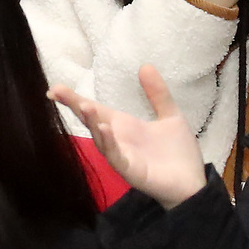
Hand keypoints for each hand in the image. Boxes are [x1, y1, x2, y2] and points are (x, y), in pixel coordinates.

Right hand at [53, 68, 206, 209]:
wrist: (193, 183)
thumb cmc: (179, 152)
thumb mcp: (170, 115)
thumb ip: (157, 93)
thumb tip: (145, 65)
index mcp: (122, 125)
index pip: (95, 109)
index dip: (74, 99)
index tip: (54, 87)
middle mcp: (117, 139)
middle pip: (90, 121)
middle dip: (74, 106)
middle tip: (57, 92)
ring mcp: (121, 155)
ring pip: (101, 138)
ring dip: (92, 122)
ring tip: (85, 105)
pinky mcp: (131, 170)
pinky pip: (116, 156)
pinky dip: (109, 143)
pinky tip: (105, 128)